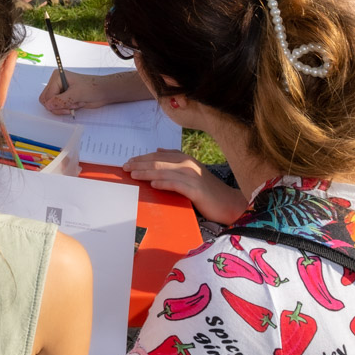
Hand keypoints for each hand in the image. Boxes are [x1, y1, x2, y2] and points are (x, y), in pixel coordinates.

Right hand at [39, 71, 115, 116]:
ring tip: (76, 103)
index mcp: (56, 77)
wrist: (103, 92)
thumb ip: (61, 100)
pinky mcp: (64, 98)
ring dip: (64, 108)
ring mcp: (60, 91)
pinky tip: (76, 104)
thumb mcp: (76, 94)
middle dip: (59, 106)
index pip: (47, 95)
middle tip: (72, 105)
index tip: (68, 105)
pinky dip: (67, 109)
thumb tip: (48, 105)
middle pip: (46, 101)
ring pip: (52, 106)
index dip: (55, 103)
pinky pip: (58, 108)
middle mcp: (56, 83)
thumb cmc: (92, 88)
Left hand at [125, 153, 248, 225]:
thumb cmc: (208, 190)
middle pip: (158, 162)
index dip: (142, 158)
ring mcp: (192, 176)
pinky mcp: (196, 190)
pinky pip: (176, 184)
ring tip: (133, 175)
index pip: (158, 155)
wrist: (229, 203)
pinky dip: (164, 183)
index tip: (128, 162)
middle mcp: (188, 164)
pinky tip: (153, 184)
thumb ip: (175, 160)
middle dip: (139, 164)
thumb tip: (158, 150)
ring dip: (146, 172)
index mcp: (185, 159)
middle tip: (124, 168)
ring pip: (164, 172)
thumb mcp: (191, 171)